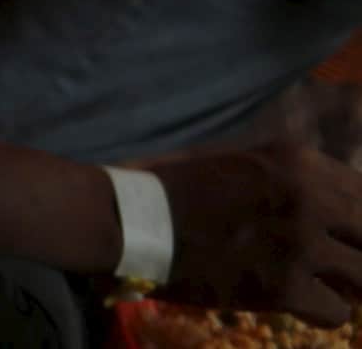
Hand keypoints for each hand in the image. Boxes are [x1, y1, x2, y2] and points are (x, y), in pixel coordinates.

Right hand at [151, 142, 361, 321]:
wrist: (134, 220)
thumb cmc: (180, 188)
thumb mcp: (244, 162)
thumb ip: (294, 178)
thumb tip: (337, 208)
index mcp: (299, 162)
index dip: (360, 221)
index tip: (348, 237)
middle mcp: (310, 199)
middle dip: (359, 253)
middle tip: (342, 266)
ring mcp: (300, 245)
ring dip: (351, 286)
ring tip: (328, 286)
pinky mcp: (285, 288)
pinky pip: (337, 313)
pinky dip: (322, 312)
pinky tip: (299, 303)